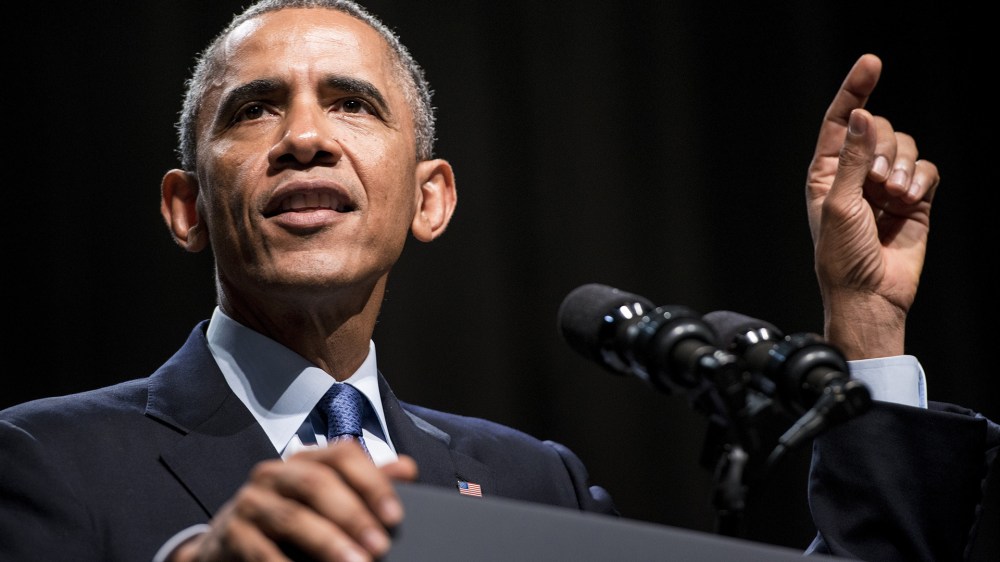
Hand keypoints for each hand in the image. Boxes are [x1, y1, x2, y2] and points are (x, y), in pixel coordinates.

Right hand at [170, 440, 417, 560]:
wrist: (229, 544)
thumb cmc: (291, 519)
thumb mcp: (328, 500)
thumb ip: (366, 485)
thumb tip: (408, 470)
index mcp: (306, 460)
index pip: (342, 455)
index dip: (371, 482)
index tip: (395, 516)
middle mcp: (276, 473)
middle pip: (317, 483)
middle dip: (353, 516)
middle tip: (380, 547)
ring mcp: (250, 501)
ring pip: (292, 517)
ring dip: (327, 543)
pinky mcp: (231, 532)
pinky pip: (260, 550)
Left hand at [805, 54, 938, 359]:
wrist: (869, 295)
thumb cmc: (840, 257)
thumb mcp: (839, 204)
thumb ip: (853, 158)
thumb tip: (864, 116)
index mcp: (827, 171)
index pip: (841, 120)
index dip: (855, 90)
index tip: (872, 63)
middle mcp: (856, 174)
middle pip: (879, 129)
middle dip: (883, 149)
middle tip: (876, 182)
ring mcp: (886, 185)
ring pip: (906, 147)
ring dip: (902, 168)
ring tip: (893, 198)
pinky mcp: (915, 200)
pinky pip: (927, 170)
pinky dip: (921, 181)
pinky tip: (909, 202)